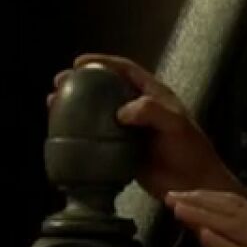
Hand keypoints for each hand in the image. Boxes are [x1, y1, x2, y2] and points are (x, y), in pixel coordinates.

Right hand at [48, 54, 238, 198]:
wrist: (193, 185)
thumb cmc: (190, 151)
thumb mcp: (176, 125)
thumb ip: (152, 111)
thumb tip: (120, 111)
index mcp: (155, 96)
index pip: (127, 71)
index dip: (104, 63)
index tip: (80, 62)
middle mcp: (140, 109)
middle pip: (108, 88)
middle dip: (83, 82)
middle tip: (60, 82)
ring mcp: (130, 130)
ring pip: (99, 112)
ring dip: (77, 106)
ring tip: (53, 102)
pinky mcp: (121, 149)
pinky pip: (98, 136)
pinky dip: (80, 132)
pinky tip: (63, 132)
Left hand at [165, 189, 246, 246]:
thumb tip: (228, 232)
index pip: (237, 203)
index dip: (208, 196)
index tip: (185, 193)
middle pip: (230, 209)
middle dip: (198, 201)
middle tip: (171, 194)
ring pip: (232, 226)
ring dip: (203, 215)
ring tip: (179, 207)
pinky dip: (221, 243)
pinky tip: (203, 235)